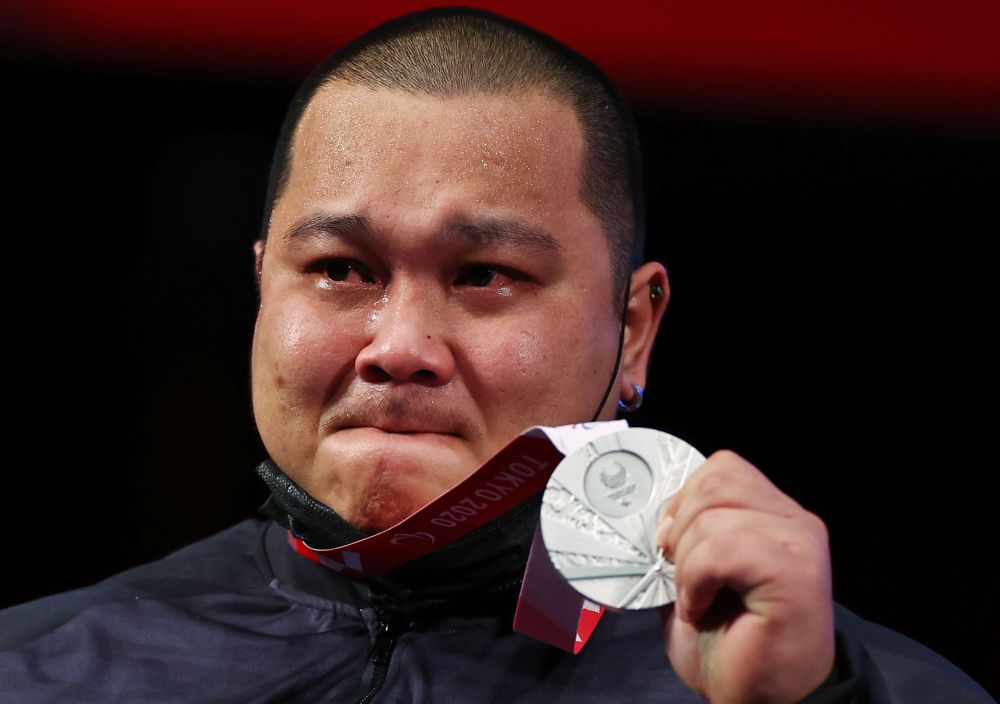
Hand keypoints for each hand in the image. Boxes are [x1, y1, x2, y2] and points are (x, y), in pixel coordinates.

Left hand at [656, 450, 834, 702]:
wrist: (762, 699)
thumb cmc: (730, 642)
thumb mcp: (695, 574)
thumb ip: (689, 534)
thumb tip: (662, 519)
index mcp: (773, 513)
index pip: (723, 469)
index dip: (685, 501)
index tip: (672, 546)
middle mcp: (794, 520)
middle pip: (716, 482)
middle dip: (682, 529)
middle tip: (684, 576)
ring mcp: (798, 543)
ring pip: (715, 516)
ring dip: (688, 562)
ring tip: (698, 598)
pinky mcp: (794, 571)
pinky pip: (722, 548)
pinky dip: (697, 580)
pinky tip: (703, 609)